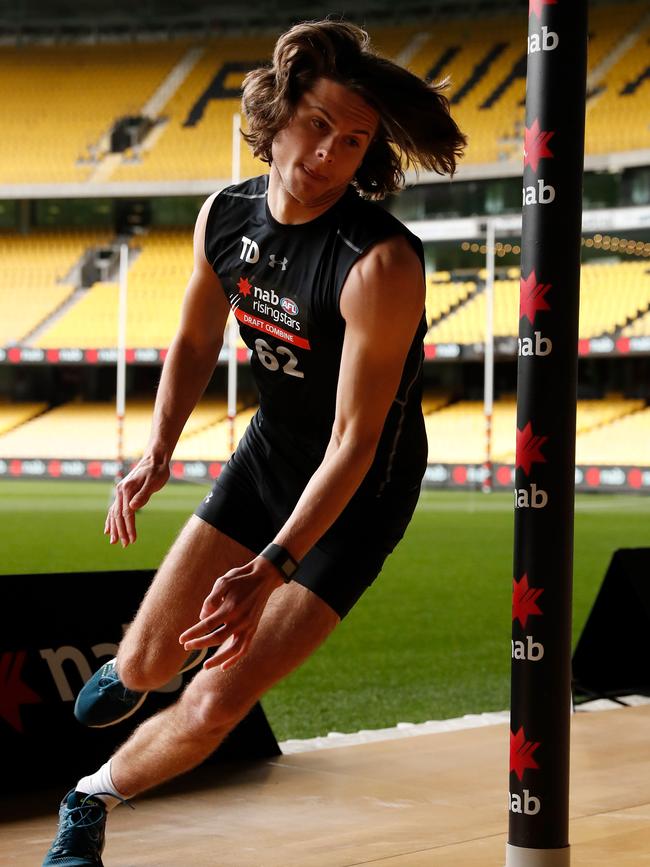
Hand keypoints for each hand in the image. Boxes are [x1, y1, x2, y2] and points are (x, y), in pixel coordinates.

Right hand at [105, 455, 169, 546]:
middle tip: (125, 545)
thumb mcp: (153, 482)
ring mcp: (120, 492)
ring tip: (114, 541)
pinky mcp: (123, 493)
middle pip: (118, 515)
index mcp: (127, 489)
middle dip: (121, 531)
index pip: (126, 513)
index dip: (129, 528)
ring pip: (114, 513)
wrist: (155, 459)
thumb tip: (133, 508)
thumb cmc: (157, 471)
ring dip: (114, 528)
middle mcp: (120, 491)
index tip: (132, 539)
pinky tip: (108, 530)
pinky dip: (110, 520)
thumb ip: (143, 495)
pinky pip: (114, 509)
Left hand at [179, 556, 283, 671]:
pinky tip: (224, 666)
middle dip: (200, 644)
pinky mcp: (253, 629)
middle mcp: (240, 619)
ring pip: (233, 649)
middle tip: (187, 647)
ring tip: (205, 666)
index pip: (207, 625)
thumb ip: (211, 600)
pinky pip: (244, 648)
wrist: (264, 577)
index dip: (193, 633)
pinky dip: (235, 659)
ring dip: (218, 659)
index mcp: (230, 607)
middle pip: (217, 638)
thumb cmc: (240, 578)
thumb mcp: (223, 581)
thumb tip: (202, 618)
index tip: (181, 639)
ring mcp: (248, 626)